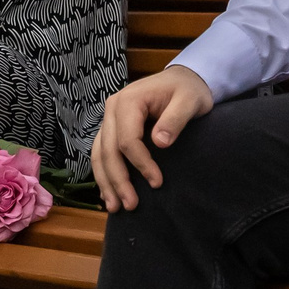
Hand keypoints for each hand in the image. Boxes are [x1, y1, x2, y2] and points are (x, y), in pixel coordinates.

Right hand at [90, 64, 214, 211]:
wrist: (183, 80)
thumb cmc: (188, 90)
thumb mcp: (189, 101)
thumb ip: (175, 119)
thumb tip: (160, 143)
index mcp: (128, 101)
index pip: (127, 140)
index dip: (140, 164)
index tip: (157, 182)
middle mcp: (112, 109)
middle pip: (108, 150)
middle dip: (118, 180)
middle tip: (131, 205)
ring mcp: (109, 119)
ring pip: (99, 154)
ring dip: (106, 182)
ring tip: (115, 207)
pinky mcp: (112, 128)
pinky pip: (101, 153)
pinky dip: (104, 174)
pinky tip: (108, 194)